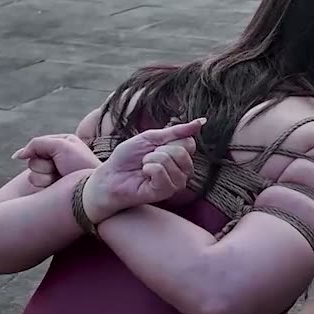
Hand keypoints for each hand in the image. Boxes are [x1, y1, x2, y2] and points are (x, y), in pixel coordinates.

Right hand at [12, 133, 99, 188]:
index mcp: (63, 143)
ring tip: (60, 178)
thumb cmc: (81, 165)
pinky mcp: (51, 187)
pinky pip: (34, 182)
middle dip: (44, 164)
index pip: (38, 144)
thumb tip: (18, 155)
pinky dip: (44, 183)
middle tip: (59, 168)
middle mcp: (57, 157)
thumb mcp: (61, 146)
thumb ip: (37, 144)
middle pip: (33, 158)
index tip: (52, 157)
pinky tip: (57, 186)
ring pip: (31, 172)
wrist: (93, 190)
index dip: (39, 150)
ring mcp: (54, 173)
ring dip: (44, 175)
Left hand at [85, 118, 203, 218]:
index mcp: (181, 157)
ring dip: (151, 160)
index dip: (168, 141)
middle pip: (182, 151)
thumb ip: (177, 131)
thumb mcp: (152, 137)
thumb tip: (202, 121)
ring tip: (144, 167)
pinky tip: (144, 175)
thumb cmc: (129, 157)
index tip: (154, 146)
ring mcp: (176, 183)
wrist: (111, 175)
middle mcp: (182, 171)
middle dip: (159, 150)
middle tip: (147, 158)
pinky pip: (162, 172)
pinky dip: (148, 169)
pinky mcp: (165, 192)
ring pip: (171, 161)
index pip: (189, 142)